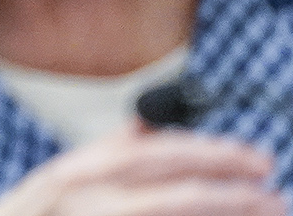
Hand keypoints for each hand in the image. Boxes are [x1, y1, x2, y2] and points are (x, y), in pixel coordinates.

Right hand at [0, 124, 281, 215]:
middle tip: (272, 188)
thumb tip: (147, 127)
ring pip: (176, 212)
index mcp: (80, 168)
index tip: (254, 158)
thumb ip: (107, 153)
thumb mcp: (63, 179)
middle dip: (230, 186)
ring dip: (227, 211)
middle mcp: (87, 194)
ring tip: (267, 209)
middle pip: (173, 185)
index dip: (212, 152)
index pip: (157, 150)